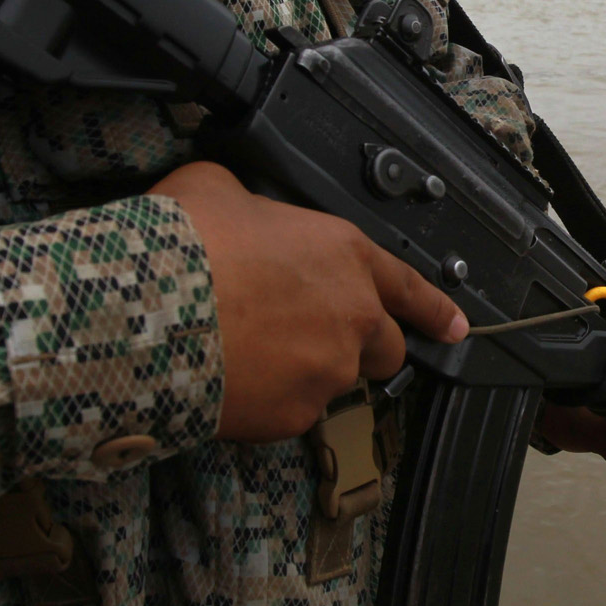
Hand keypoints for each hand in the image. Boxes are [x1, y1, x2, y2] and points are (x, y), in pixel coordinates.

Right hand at [149, 162, 467, 441]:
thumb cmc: (184, 245)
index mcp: (343, 254)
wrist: (149, 311)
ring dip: (305, 372)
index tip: (456, 328)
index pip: (409, 287)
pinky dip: (270, 402)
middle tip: (311, 337)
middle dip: (361, 347)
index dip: (435, 310)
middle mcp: (352, 316)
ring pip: (333, 381)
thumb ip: (253, 207)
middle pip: (384, 348)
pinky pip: (293, 411)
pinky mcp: (296, 414)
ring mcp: (329, 370)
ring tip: (250, 353)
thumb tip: (239, 212)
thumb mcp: (219, 190)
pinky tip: (233, 380)